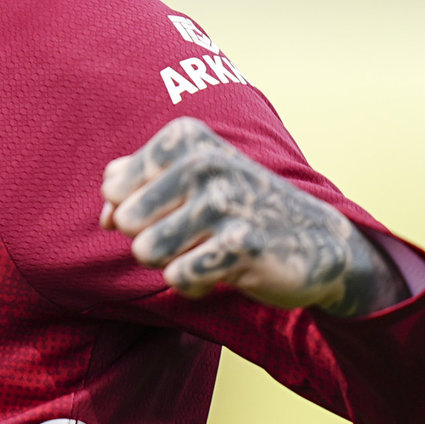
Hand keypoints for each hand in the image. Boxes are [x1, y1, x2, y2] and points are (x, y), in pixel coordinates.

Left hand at [100, 117, 403, 316]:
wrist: (319, 240)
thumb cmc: (239, 207)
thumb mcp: (189, 178)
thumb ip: (134, 182)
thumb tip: (106, 208)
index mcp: (185, 139)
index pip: (114, 188)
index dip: (133, 210)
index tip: (174, 208)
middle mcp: (203, 163)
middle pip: (126, 222)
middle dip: (149, 239)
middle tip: (191, 236)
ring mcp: (223, 202)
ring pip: (146, 251)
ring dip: (170, 263)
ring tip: (203, 251)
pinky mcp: (240, 246)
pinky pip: (177, 277)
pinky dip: (192, 284)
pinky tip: (222, 272)